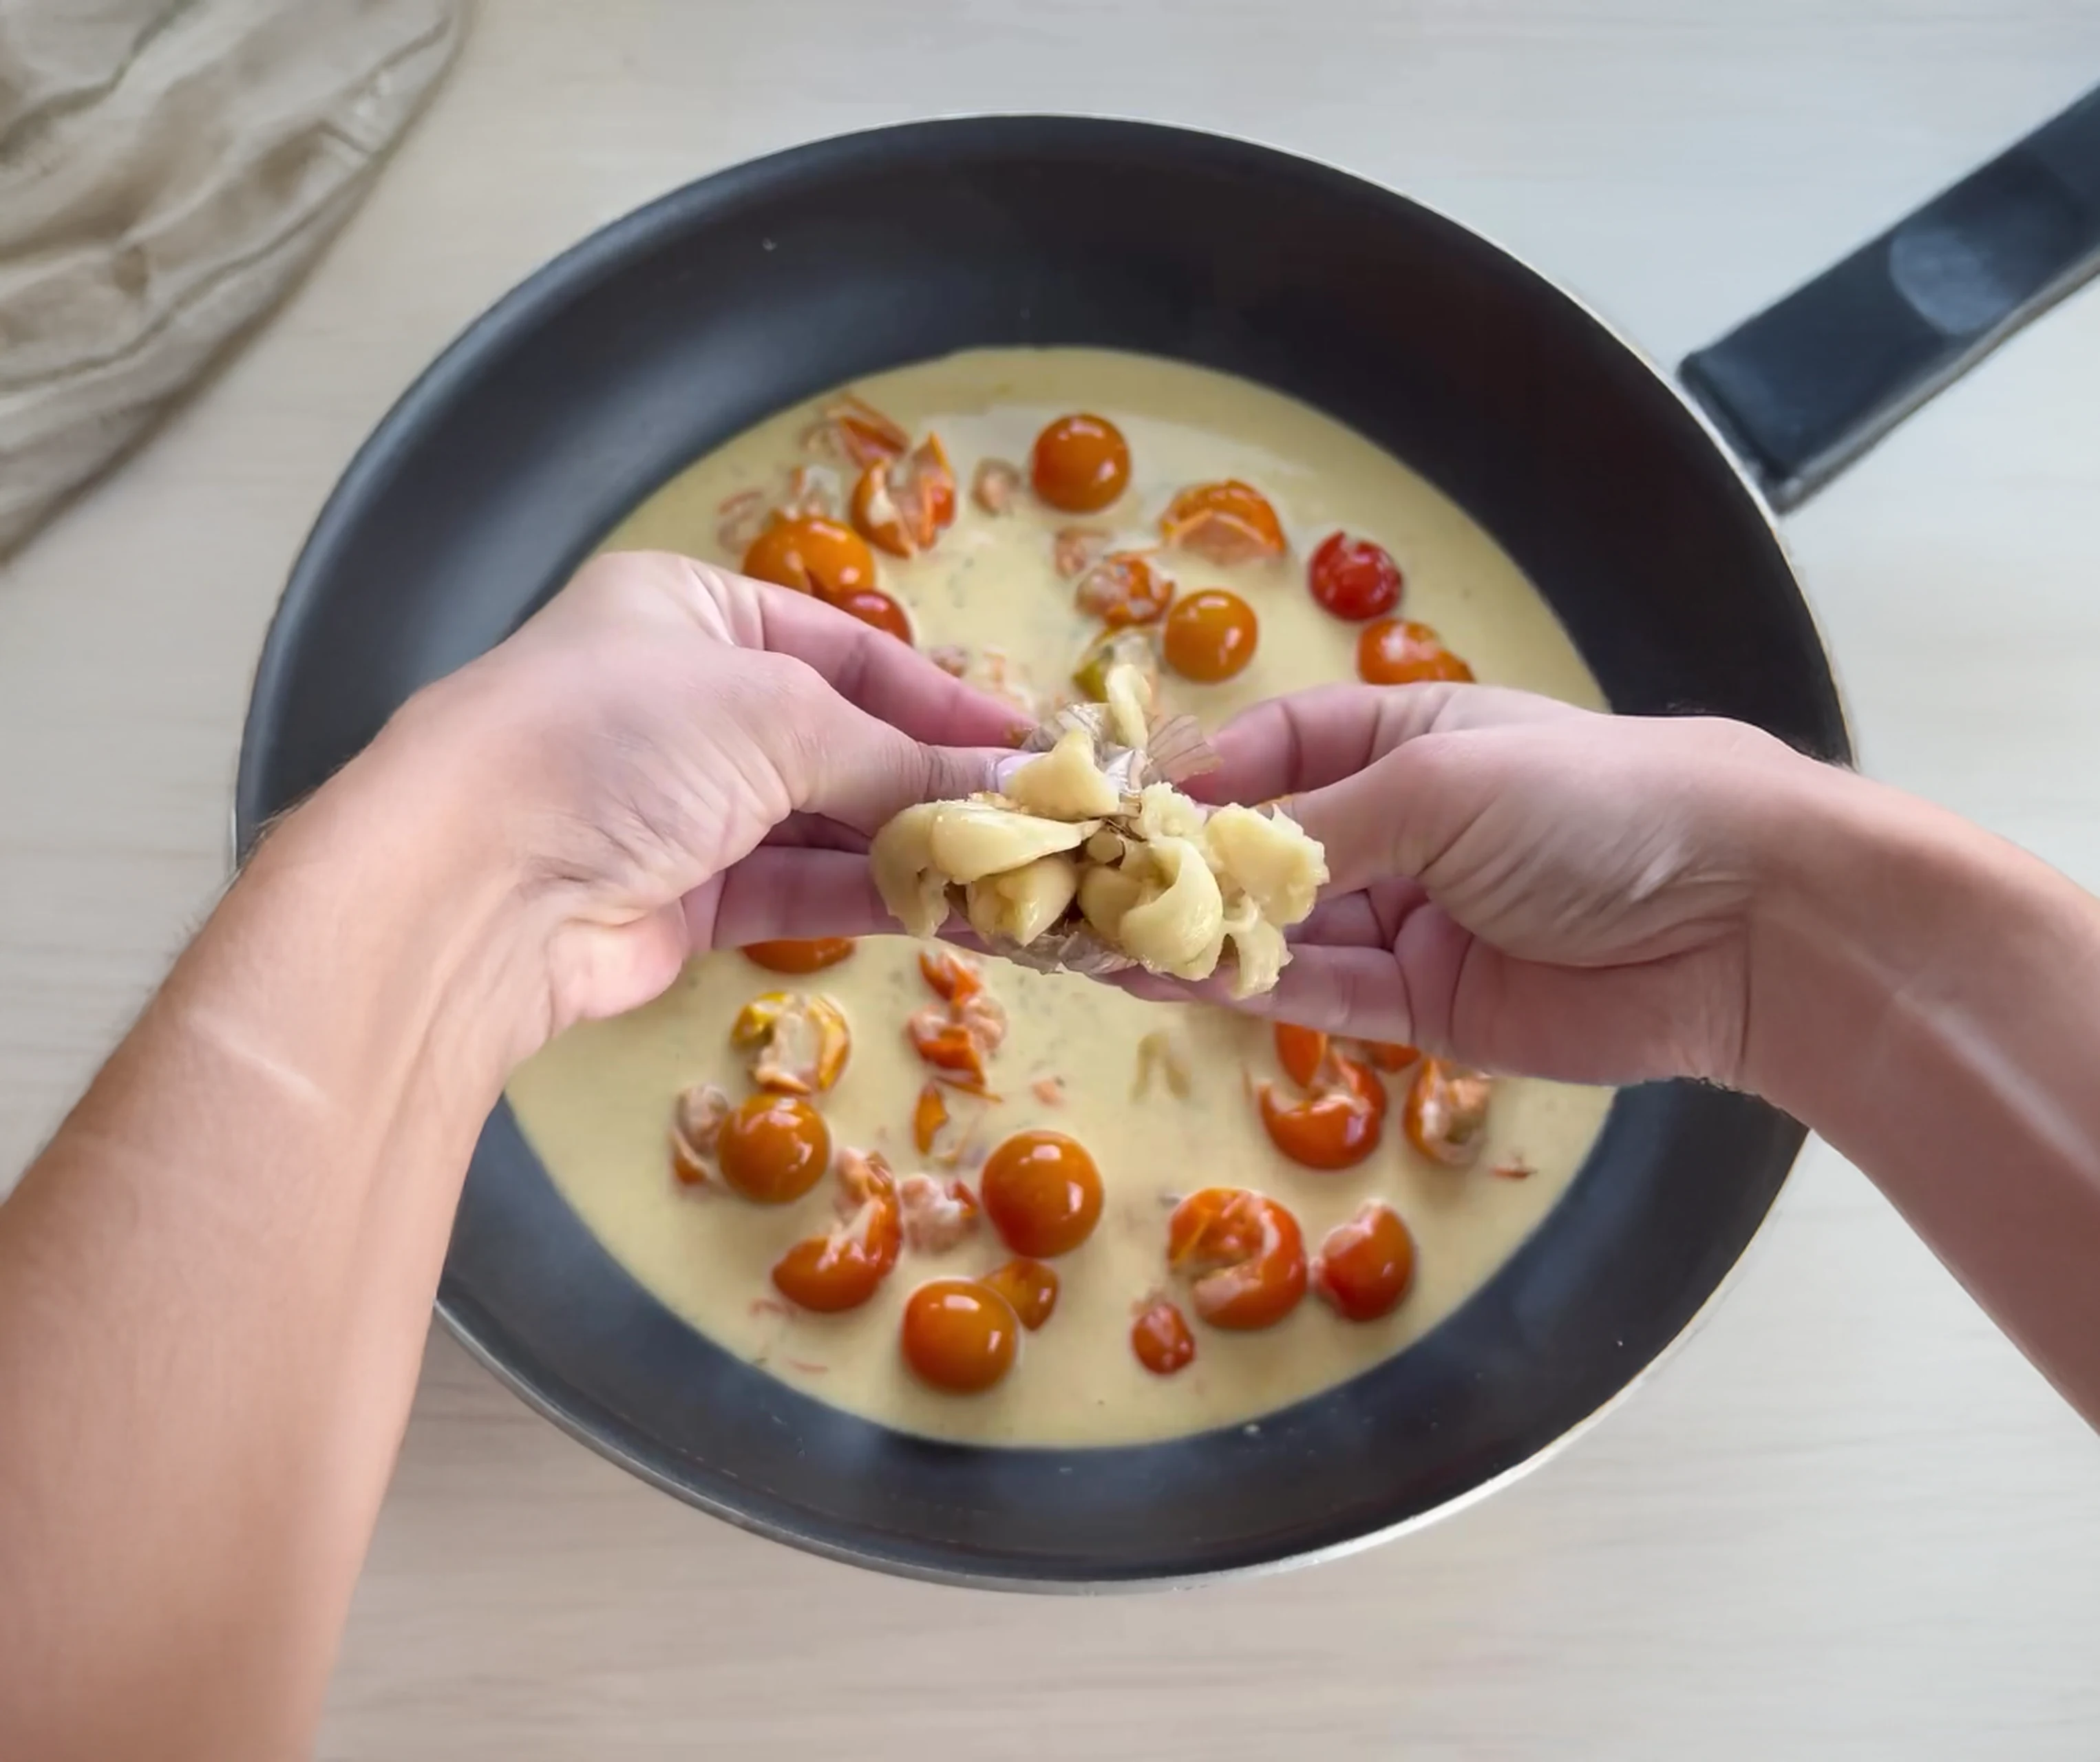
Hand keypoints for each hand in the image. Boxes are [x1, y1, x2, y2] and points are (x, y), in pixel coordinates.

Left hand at [367, 550, 1020, 1038]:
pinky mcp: (680, 898)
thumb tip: (1010, 790)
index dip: (946, 700)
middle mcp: (687, 703)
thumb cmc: (620, 741)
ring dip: (917, 851)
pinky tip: (951, 912)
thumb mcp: (779, 716)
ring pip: (827, 826)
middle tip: (1040, 826)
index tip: (1031, 747)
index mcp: (693, 612)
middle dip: (938, 785)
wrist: (475, 884)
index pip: (850, 650)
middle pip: (845, 741)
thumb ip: (901, 759)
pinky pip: (798, 890)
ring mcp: (681, 805)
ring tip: (1017, 881)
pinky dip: (872, 899)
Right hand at [1150, 682, 1826, 1085]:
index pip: (1276, 749)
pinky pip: (1315, 995)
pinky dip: (1244, 990)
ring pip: (1277, 930)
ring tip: (1097, 938)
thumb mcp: (1443, 781)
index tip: (1115, 803)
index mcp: (1411, 736)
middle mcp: (1403, 826)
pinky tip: (1167, 978)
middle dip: (1179, 867)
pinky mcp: (1426, 1009)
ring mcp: (1411, 921)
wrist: (1741, 923)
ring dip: (1194, 935)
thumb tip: (1204, 847)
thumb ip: (1317, 821)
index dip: (1196, 777)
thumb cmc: (1595, 802)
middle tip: (1079, 886)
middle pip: (1265, 848)